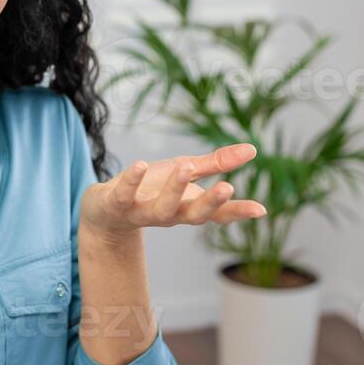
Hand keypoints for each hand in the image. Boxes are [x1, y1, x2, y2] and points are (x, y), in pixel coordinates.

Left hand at [80, 143, 266, 237]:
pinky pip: (124, 196)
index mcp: (187, 207)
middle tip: (228, 187)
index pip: (217, 213)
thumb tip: (253, 149)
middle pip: (193, 215)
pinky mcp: (116, 205)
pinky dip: (131, 182)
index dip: (238, 212)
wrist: (104, 210)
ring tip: (186, 167)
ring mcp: (141, 212)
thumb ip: (215, 164)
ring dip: (175, 190)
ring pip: (161, 209)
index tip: (260, 209)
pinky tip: (140, 164)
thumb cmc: (150, 189)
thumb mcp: (184, 171)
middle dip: (210, 203)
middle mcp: (168, 214)